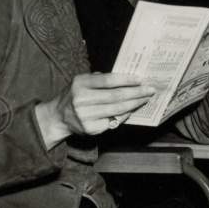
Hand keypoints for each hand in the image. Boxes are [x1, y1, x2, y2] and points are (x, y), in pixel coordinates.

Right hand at [35, 73, 154, 148]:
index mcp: (80, 84)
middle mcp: (82, 100)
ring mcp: (86, 116)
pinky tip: (133, 109)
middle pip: (116, 96)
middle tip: (150, 89)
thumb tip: (127, 78)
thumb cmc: (75, 95)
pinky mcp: (91, 129)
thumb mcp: (82, 81)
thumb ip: (100, 79)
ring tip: (146, 98)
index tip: (140, 79)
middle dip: (136, 92)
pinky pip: (114, 120)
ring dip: (135, 103)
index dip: (126, 80)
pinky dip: (126, 114)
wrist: (58, 117)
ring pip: (117, 109)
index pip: (107, 81)